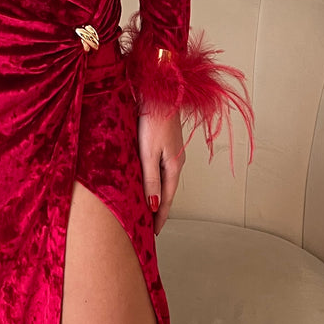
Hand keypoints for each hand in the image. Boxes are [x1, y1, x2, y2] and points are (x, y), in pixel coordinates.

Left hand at [138, 108, 185, 235]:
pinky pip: (160, 166)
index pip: (167, 199)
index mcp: (175, 166)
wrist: (160, 90)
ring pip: (164, 178)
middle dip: (159, 208)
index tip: (154, 233)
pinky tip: (147, 179)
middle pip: (167, 190)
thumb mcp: (149, 152)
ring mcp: (172, 150)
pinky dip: (155, 178)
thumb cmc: (153, 118)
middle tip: (149, 224)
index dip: (160, 217)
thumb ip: (150, 179)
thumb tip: (154, 206)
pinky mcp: (166, 140)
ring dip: (157, 193)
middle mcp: (176, 160)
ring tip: (147, 206)